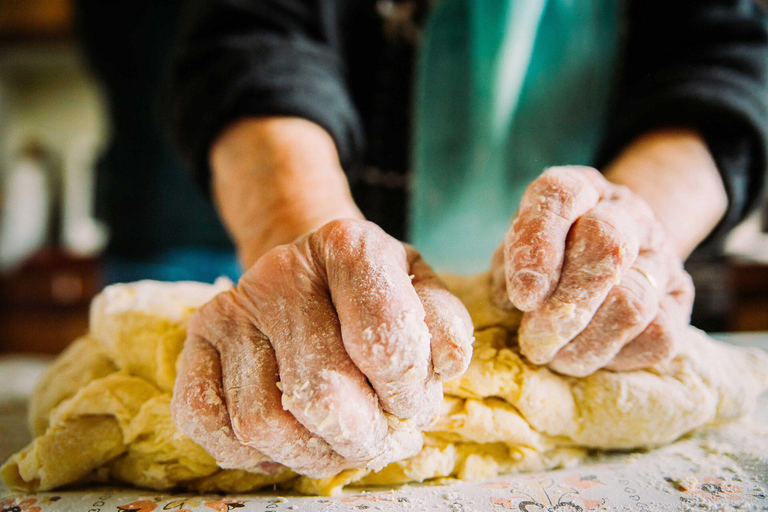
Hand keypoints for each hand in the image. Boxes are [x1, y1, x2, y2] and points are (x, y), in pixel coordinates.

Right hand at [172, 219, 473, 477]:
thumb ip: (444, 324)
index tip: (411, 403)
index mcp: (349, 247)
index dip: (407, 393)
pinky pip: (205, 419)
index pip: (384, 342)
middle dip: (361, 437)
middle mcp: (282, 271)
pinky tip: (285, 440)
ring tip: (338, 444)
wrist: (309, 270)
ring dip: (311, 454)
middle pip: (320, 394)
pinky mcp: (196, 340)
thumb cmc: (372, 291)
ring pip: (262, 421)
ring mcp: (232, 307)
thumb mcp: (421, 290)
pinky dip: (247, 453)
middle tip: (376, 438)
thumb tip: (445, 363)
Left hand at [491, 166, 694, 376]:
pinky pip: (656, 334)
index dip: (538, 242)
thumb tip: (515, 299)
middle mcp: (627, 212)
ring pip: (632, 302)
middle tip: (535, 340)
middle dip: (565, 305)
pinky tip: (588, 354)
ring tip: (553, 357)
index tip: (522, 295)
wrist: (612, 258)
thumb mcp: (518, 249)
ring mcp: (661, 254)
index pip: (562, 195)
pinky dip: (615, 355)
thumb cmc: (549, 258)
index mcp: (580, 189)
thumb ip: (511, 265)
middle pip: (607, 246)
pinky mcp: (680, 299)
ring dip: (584, 342)